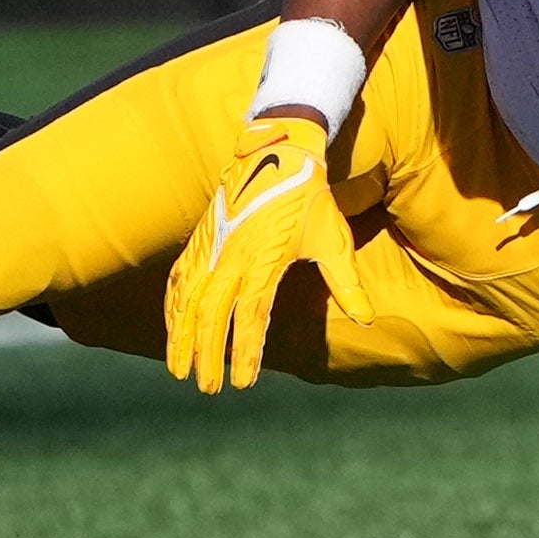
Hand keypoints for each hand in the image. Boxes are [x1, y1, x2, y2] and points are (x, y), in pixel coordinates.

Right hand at [161, 112, 370, 393]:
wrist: (280, 148)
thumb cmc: (309, 196)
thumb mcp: (332, 237)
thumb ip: (345, 281)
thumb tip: (367, 317)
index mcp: (265, 258)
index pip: (252, 314)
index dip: (246, 350)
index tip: (244, 382)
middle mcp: (232, 254)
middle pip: (212, 313)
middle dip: (208, 353)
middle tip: (210, 389)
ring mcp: (212, 244)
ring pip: (188, 298)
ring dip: (180, 335)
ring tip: (178, 370)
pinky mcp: (202, 236)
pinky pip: (179, 276)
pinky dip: (172, 304)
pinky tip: (171, 325)